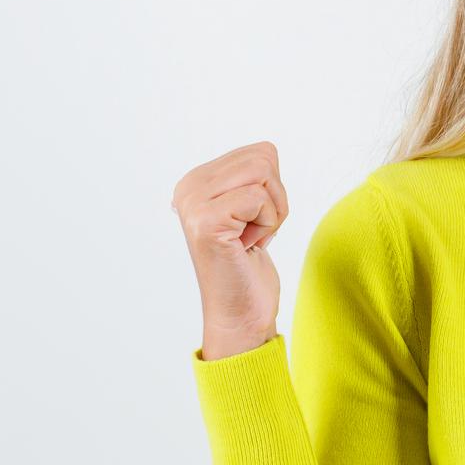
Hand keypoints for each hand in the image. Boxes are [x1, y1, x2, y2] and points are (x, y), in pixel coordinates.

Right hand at [173, 140, 290, 358]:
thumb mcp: (250, 208)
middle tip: (254, 232)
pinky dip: (267, 225)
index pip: (261, 152)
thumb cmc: (249, 265)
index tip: (252, 222)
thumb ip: (249, 176)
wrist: (241, 313)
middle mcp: (188, 187)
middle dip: (276, 198)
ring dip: (272, 211)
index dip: (273, 191)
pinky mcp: (206, 221)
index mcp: (196, 180)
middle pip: (264, 158)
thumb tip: (266, 150)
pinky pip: (260, 198)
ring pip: (264, 173)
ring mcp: (193, 203)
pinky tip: (247, 247)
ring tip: (249, 238)